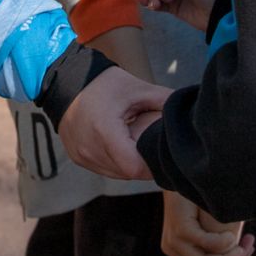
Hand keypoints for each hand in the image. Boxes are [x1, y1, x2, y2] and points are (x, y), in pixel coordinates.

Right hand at [57, 67, 168, 181]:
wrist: (65, 81)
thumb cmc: (102, 83)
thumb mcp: (137, 88)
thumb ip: (165, 101)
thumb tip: (189, 111)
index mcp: (105, 131)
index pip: (134, 168)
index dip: (151, 166)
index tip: (159, 155)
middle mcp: (89, 148)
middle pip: (126, 173)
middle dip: (142, 164)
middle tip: (150, 147)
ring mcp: (80, 155)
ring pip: (115, 174)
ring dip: (128, 165)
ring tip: (134, 145)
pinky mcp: (76, 157)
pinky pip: (102, 169)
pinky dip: (114, 162)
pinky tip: (119, 145)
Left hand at [160, 191, 251, 255]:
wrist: (182, 174)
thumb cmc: (198, 198)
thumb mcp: (209, 226)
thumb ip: (218, 245)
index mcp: (178, 253)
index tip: (247, 253)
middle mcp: (172, 250)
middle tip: (249, 248)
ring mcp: (174, 240)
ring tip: (244, 245)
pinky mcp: (180, 229)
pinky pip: (207, 245)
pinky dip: (224, 243)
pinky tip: (232, 236)